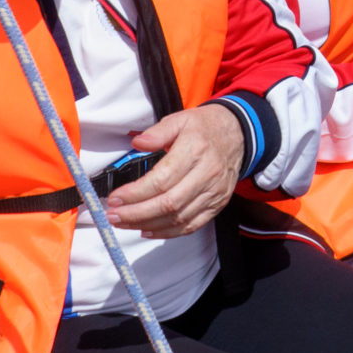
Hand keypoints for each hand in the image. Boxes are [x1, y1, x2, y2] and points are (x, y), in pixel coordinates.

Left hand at [107, 103, 246, 237]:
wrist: (239, 134)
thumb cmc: (205, 127)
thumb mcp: (180, 119)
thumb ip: (157, 132)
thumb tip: (137, 143)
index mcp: (195, 150)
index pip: (161, 180)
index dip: (135, 193)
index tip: (115, 198)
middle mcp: (207, 174)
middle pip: (168, 203)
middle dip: (136, 213)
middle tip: (113, 216)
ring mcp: (214, 192)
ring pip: (178, 218)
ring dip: (147, 224)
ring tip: (124, 223)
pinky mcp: (217, 205)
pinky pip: (192, 226)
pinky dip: (168, 232)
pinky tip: (148, 229)